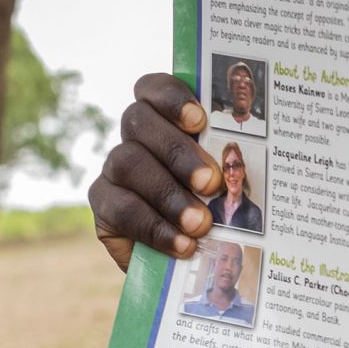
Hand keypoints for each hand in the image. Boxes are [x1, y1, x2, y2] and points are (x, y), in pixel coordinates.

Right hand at [88, 74, 225, 270]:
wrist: (197, 258)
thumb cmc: (223, 210)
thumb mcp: (232, 185)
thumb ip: (232, 166)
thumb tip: (244, 163)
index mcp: (167, 119)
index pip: (154, 88)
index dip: (172, 98)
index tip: (200, 120)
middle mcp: (136, 137)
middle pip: (139, 121)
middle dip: (177, 152)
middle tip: (211, 182)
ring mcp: (116, 169)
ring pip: (128, 163)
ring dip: (168, 194)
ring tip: (200, 224)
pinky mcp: (104, 204)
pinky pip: (121, 208)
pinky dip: (155, 227)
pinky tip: (182, 243)